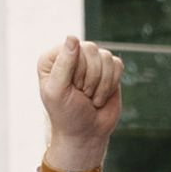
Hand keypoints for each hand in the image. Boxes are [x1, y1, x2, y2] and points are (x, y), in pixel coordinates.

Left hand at [34, 38, 124, 171]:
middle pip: (91, 49)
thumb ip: (63, 64)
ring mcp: (91, 61)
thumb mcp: (58, 92)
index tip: (70, 88)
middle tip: (81, 94)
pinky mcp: (108, 69)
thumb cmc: (67, 114)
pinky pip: (117, 64)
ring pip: (106, 57)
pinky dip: (112, 83)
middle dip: (90, 78)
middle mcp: (71, 55)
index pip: (72, 47)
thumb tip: (72, 37)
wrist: (86, 133)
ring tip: (90, 97)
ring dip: (101, 84)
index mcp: (52, 58)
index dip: (76, 71)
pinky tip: (101, 95)